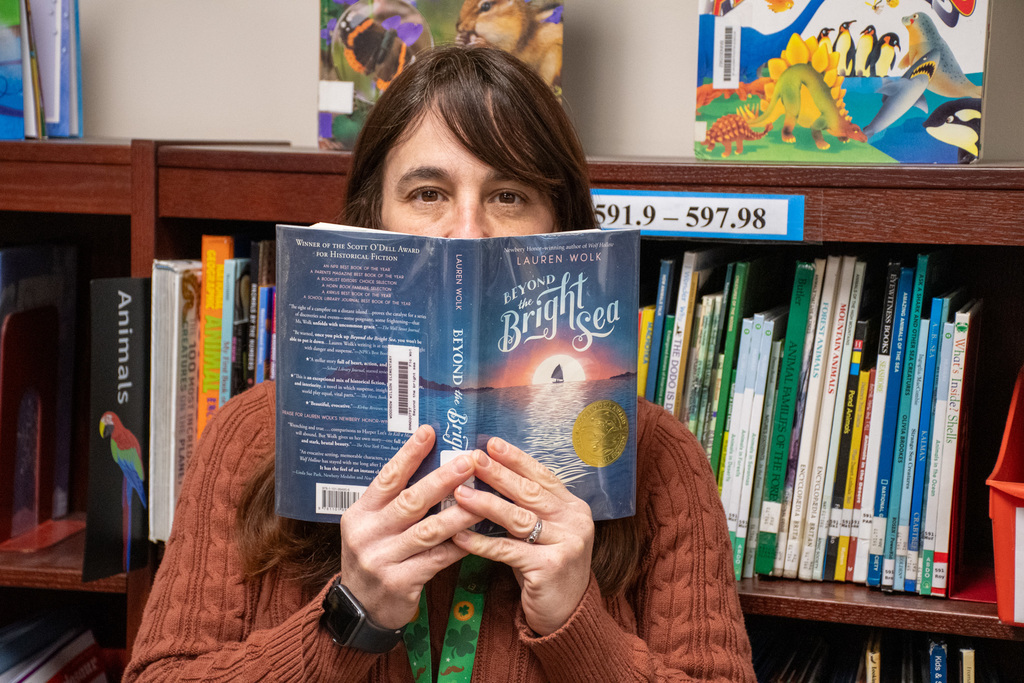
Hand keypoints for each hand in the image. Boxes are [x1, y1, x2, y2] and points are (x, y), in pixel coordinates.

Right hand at [339, 425, 482, 628]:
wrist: (360, 608)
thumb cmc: (375, 557)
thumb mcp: (373, 527)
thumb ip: (394, 502)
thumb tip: (432, 466)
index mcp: (360, 513)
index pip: (387, 478)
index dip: (408, 454)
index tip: (430, 432)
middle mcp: (367, 534)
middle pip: (410, 501)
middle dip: (442, 480)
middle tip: (468, 461)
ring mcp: (381, 559)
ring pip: (428, 530)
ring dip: (459, 513)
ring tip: (484, 497)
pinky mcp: (399, 582)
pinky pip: (437, 559)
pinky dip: (460, 545)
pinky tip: (478, 535)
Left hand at [451, 437, 594, 635]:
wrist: (567, 614)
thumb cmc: (547, 567)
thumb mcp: (545, 533)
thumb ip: (528, 508)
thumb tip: (490, 476)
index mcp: (574, 507)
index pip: (542, 476)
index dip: (516, 459)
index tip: (492, 444)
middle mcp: (575, 521)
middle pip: (529, 492)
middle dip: (498, 474)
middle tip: (472, 459)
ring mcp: (566, 544)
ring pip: (517, 518)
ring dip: (485, 504)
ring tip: (459, 493)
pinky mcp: (550, 567)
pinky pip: (507, 550)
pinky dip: (481, 542)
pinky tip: (459, 535)